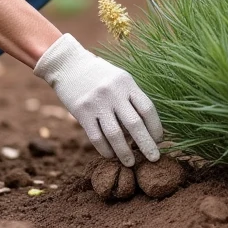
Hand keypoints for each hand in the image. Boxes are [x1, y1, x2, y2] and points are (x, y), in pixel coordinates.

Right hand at [33, 34, 162, 165]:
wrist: (68, 64)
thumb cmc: (99, 74)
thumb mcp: (119, 78)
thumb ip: (131, 98)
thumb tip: (145, 128)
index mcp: (126, 83)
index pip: (147, 109)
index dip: (156, 127)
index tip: (160, 140)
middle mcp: (113, 93)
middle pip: (135, 124)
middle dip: (147, 144)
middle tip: (155, 159)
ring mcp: (97, 103)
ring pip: (115, 135)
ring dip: (125, 152)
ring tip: (131, 163)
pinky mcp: (81, 112)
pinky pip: (96, 137)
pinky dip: (105, 150)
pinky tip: (111, 156)